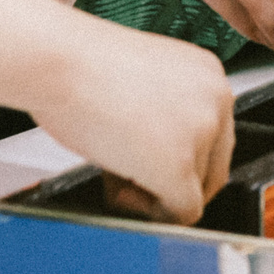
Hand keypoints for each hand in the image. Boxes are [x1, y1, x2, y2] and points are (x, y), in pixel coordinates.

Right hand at [29, 23, 237, 223]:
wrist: (57, 60)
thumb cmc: (81, 64)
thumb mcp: (147, 79)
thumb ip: (172, 110)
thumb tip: (171, 151)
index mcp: (209, 74)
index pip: (216, 136)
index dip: (179, 157)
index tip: (146, 157)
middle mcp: (216, 99)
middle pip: (214, 168)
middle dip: (173, 181)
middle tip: (129, 173)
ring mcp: (201, 133)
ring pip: (196, 192)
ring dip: (155, 192)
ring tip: (114, 170)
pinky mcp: (179, 166)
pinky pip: (182, 213)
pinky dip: (151, 213)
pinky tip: (119, 186)